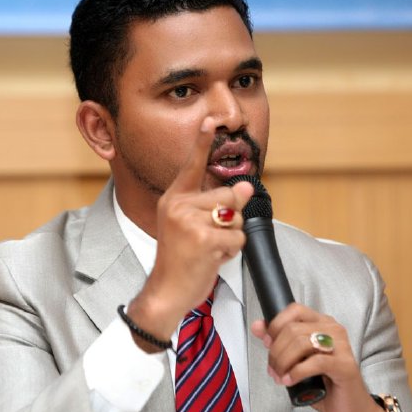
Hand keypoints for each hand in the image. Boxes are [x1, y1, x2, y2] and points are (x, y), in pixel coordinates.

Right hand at [127, 116, 253, 348]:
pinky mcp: (203, 239)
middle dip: (230, 219)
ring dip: (231, 237)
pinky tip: (212, 258)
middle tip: (209, 238)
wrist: (166, 291)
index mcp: (175, 199)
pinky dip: (232, 251)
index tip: (211, 120)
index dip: (202, 142)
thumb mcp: (194, 227)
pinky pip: (237, 237)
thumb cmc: (181, 259)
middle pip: (229, 196)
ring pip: (236, 218)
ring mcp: (189, 221)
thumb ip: (218, 205)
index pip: (191, 166)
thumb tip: (246, 186)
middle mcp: (179, 205)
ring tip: (210, 249)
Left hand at [251, 303, 383, 411]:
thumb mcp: (297, 359)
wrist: (349, 406)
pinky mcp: (345, 365)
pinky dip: (297, 371)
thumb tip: (258, 326)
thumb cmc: (324, 382)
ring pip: (301, 343)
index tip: (267, 342)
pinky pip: (315, 362)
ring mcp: (341, 346)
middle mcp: (333, 329)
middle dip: (276, 351)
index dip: (276, 325)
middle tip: (273, 368)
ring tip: (280, 376)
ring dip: (283, 362)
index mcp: (322, 323)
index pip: (294, 310)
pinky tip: (290, 380)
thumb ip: (278, 340)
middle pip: (293, 329)